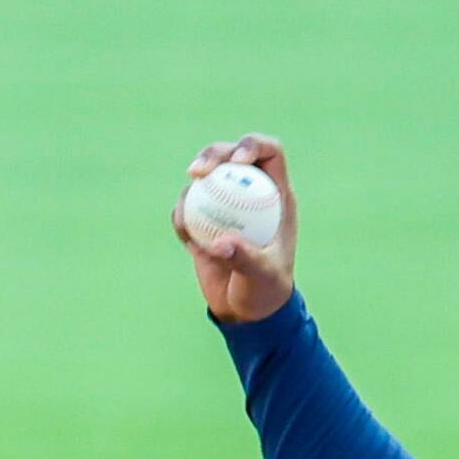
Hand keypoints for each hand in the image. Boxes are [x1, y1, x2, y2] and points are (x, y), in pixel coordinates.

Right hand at [173, 134, 298, 323]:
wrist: (246, 312)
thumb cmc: (266, 292)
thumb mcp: (262, 277)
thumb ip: (246, 259)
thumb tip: (222, 243)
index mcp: (276, 196)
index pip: (269, 153)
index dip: (252, 145)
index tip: (235, 161)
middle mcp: (251, 193)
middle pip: (230, 155)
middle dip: (212, 154)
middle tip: (197, 171)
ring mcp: (226, 205)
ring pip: (205, 176)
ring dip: (192, 186)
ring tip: (187, 214)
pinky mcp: (203, 221)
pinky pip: (187, 207)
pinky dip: (182, 216)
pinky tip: (185, 235)